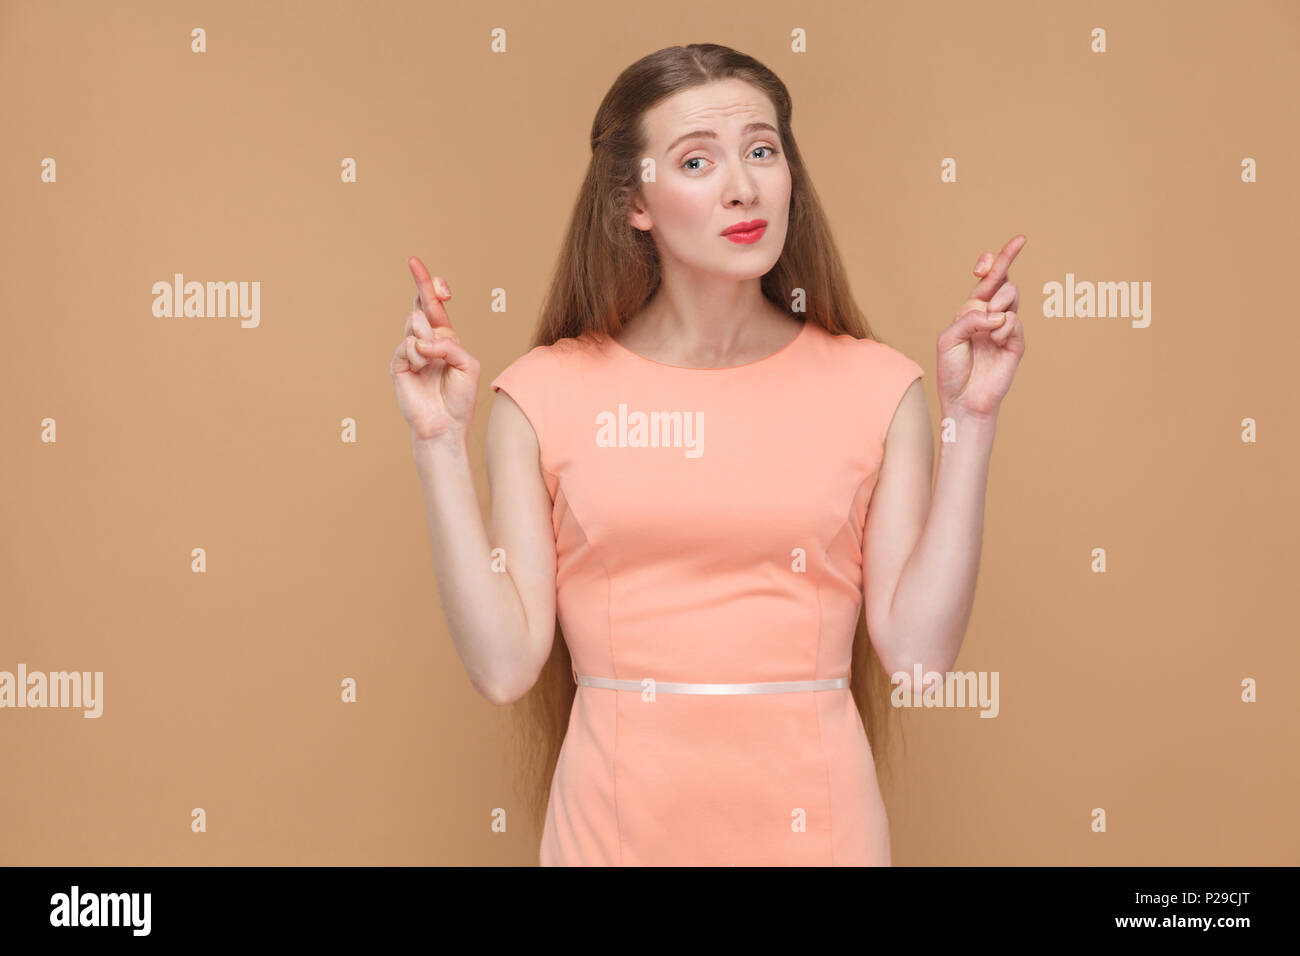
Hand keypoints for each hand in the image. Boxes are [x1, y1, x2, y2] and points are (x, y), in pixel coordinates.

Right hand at [389, 257, 478, 443]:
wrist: (446, 424)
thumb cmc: (460, 397)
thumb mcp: (468, 365)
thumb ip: (450, 346)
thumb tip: (421, 340)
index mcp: (444, 338)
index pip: (434, 305)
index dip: (430, 285)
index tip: (423, 268)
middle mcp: (426, 341)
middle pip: (421, 304)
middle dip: (424, 285)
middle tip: (421, 270)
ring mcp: (410, 352)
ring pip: (414, 323)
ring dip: (428, 336)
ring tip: (432, 358)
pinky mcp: (398, 365)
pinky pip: (406, 346)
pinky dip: (417, 355)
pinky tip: (421, 368)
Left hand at [937, 234, 1027, 421]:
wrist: (964, 399)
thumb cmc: (952, 370)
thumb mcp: (948, 339)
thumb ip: (969, 319)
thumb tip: (998, 314)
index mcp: (971, 311)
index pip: (987, 279)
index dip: (994, 261)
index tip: (997, 254)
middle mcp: (990, 315)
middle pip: (1004, 279)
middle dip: (1002, 264)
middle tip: (987, 280)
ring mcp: (1005, 327)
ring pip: (1012, 294)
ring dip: (998, 303)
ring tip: (988, 325)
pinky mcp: (1016, 342)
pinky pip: (1014, 321)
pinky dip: (1003, 328)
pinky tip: (996, 341)